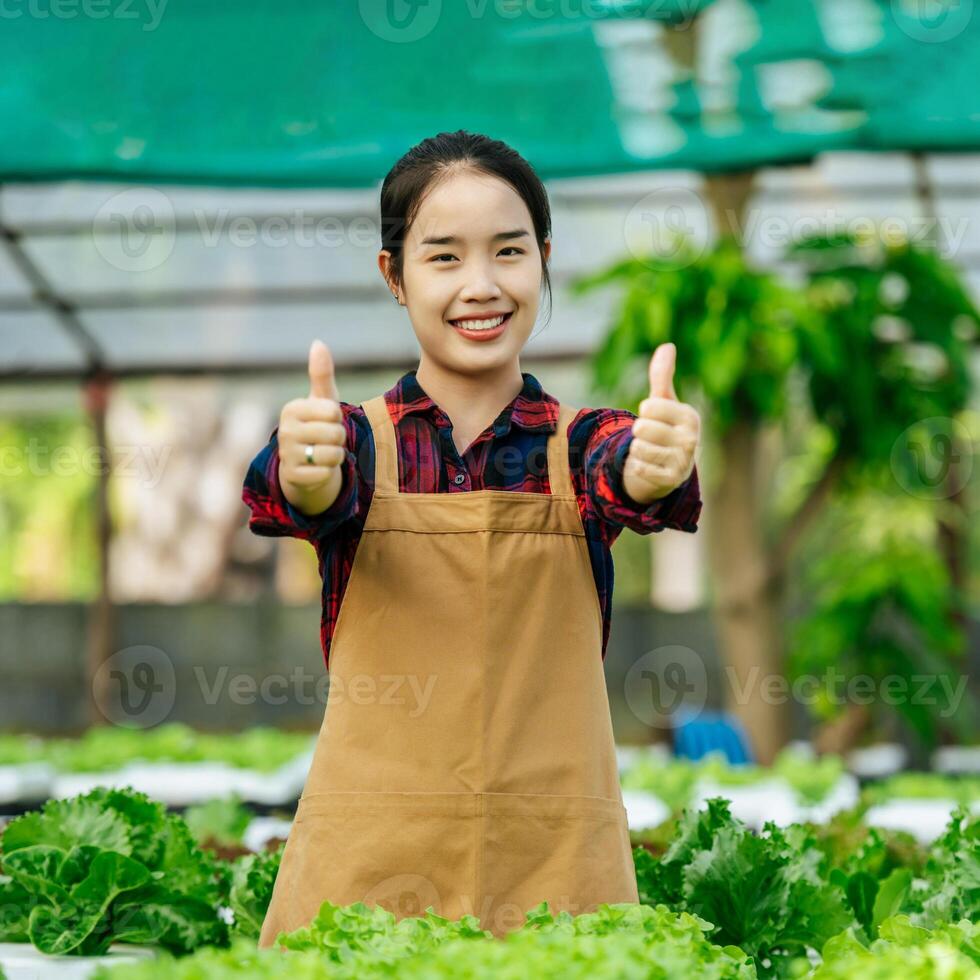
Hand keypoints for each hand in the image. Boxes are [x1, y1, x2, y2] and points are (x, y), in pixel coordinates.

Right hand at [277, 340, 347, 507]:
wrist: (302, 463)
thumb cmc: (316, 425)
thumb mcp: (321, 400)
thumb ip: (321, 373)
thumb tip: (318, 342)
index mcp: (291, 409)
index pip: (333, 411)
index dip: (337, 418)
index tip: (326, 421)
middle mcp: (285, 430)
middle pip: (335, 433)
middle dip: (339, 438)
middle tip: (327, 440)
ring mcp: (286, 454)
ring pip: (333, 454)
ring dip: (336, 456)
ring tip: (323, 453)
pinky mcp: (292, 476)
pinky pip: (325, 473)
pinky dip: (328, 472)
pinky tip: (318, 468)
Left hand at [622, 343, 700, 504]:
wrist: (670, 467)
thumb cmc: (666, 428)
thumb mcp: (664, 402)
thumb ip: (662, 375)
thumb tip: (667, 346)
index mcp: (690, 416)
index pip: (649, 407)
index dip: (646, 412)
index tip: (656, 418)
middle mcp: (691, 439)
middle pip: (642, 428)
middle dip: (639, 432)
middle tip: (651, 437)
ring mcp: (683, 461)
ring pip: (639, 448)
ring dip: (638, 450)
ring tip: (650, 451)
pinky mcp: (671, 480)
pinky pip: (640, 468)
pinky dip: (637, 465)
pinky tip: (647, 465)